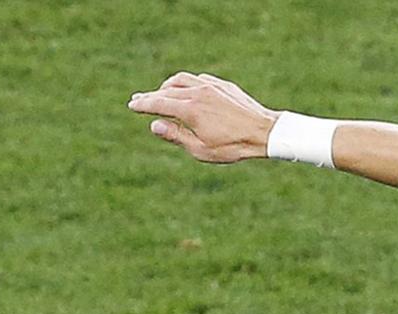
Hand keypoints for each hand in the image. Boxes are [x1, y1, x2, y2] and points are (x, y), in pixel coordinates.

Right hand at [128, 72, 277, 163]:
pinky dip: (186, 83)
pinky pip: (198, 79)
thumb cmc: (234, 146)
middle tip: (139, 99)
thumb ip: (176, 136)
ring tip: (160, 93)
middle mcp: (198, 93)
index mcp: (189, 109)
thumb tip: (154, 125)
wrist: (265, 132)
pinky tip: (185, 89)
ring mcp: (211, 86)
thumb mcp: (201, 149)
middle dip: (150, 95)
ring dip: (167, 86)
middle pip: (166, 91)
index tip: (132, 105)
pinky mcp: (223, 85)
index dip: (142, 104)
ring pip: (181, 80)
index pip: (158, 103)